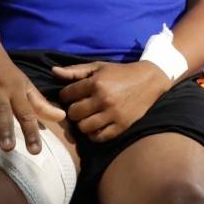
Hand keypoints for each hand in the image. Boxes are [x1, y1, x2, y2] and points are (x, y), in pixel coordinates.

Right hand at [0, 38, 65, 153]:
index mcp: (16, 90)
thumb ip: (41, 103)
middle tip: (8, 148)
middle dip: (6, 128)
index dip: (31, 131)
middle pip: (4, 110)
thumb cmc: (6, 71)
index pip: (27, 112)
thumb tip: (62, 116)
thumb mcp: (25, 84)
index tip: (35, 151)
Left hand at [53, 61, 170, 141]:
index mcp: (96, 83)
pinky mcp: (121, 126)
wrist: (149, 81)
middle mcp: (104, 99)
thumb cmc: (120, 73)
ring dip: (82, 123)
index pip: (67, 95)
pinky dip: (94, 134)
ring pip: (84, 127)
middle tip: (79, 107)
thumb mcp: (98, 67)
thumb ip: (75, 71)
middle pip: (73, 113)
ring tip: (87, 117)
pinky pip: (99, 137)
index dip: (65, 96)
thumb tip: (53, 72)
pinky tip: (96, 126)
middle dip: (73, 111)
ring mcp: (113, 114)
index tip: (71, 95)